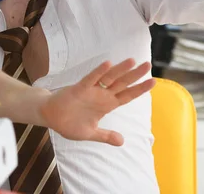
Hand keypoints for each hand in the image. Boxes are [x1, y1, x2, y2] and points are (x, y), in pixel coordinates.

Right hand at [38, 59, 154, 145]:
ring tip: (133, 61)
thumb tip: (122, 142)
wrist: (50, 117)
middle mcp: (102, 95)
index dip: (140, 89)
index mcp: (106, 105)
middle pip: (122, 83)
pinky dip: (99, 72)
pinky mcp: (79, 89)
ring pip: (109, 78)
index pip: (127, 96)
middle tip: (148, 64)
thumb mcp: (90, 133)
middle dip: (135, 75)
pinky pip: (90, 79)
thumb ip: (105, 136)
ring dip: (120, 70)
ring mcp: (91, 91)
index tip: (153, 82)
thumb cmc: (70, 122)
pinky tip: (108, 64)